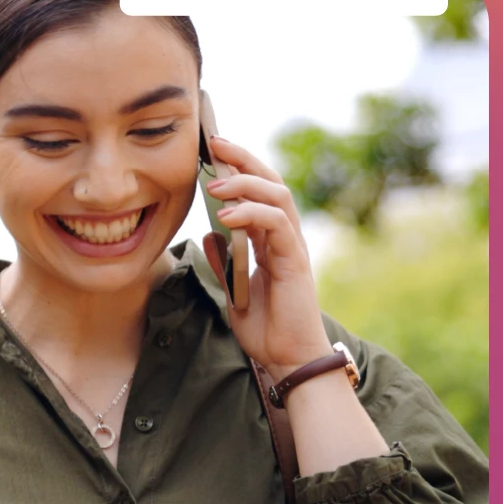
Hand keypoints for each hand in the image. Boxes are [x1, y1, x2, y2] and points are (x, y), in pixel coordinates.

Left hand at [201, 135, 332, 382]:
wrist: (287, 359)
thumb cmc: (266, 328)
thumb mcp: (234, 289)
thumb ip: (224, 260)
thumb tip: (207, 233)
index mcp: (270, 240)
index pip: (258, 191)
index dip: (239, 167)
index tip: (212, 150)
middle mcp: (285, 237)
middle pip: (271, 182)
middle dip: (244, 159)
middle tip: (215, 144)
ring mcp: (293, 247)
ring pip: (277, 196)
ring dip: (245, 183)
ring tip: (214, 184)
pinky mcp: (295, 261)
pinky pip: (277, 226)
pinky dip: (252, 214)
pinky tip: (227, 215)